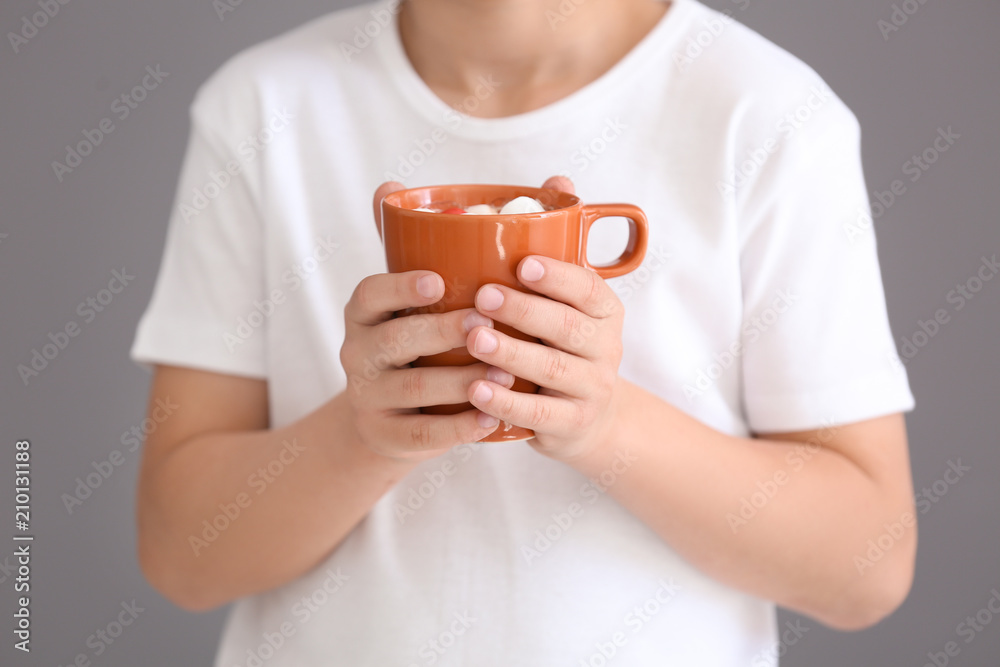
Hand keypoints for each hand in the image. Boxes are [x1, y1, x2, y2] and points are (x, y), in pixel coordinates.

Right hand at [339, 270, 512, 461]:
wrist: (386, 421)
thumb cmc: (416, 352)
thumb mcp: (409, 315)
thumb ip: (426, 277)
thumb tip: (438, 211)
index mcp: (362, 316)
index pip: (370, 295)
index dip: (401, 287)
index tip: (438, 281)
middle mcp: (357, 354)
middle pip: (395, 339)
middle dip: (443, 330)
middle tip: (487, 322)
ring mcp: (367, 397)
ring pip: (414, 386)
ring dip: (461, 380)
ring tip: (504, 375)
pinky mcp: (384, 435)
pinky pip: (422, 432)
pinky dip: (459, 426)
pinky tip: (490, 418)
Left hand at [464, 255, 626, 461]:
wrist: (591, 420)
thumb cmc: (562, 354)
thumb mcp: (564, 320)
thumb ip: (538, 292)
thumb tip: (475, 251)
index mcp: (605, 313)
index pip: (588, 289)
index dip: (557, 277)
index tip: (522, 264)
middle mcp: (606, 348)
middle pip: (567, 326)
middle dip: (524, 309)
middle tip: (483, 296)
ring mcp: (593, 388)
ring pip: (552, 368)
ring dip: (511, 353)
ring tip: (475, 340)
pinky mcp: (573, 423)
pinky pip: (538, 413)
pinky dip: (506, 402)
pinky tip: (477, 390)